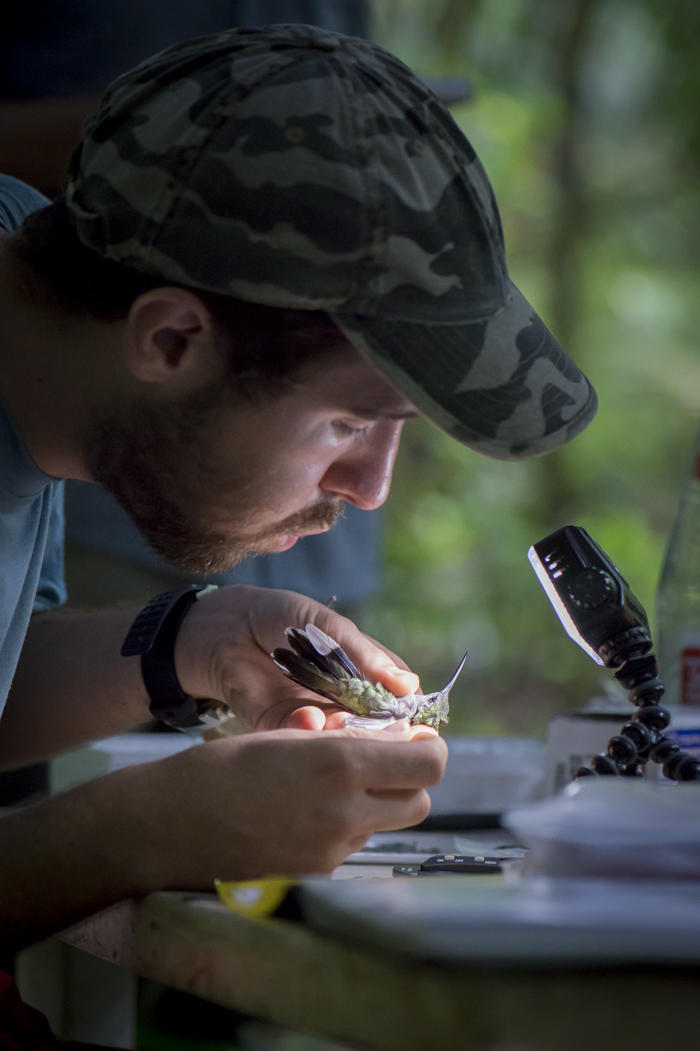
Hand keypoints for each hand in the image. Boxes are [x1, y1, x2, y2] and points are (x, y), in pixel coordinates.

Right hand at [136, 725, 447, 885]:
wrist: (168, 827)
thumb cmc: (222, 767)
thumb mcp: (287, 736)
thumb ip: (343, 741)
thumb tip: (392, 742)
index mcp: (340, 765)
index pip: (429, 765)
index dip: (428, 750)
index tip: (414, 740)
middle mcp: (345, 814)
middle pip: (418, 802)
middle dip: (406, 781)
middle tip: (377, 762)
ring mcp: (332, 853)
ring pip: (383, 826)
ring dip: (372, 806)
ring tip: (324, 787)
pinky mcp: (315, 878)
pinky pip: (350, 848)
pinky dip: (341, 830)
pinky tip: (301, 815)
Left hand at [175, 585, 420, 729]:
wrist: (226, 622)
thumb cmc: (282, 615)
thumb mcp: (329, 625)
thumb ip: (365, 653)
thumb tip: (408, 684)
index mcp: (359, 670)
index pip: (396, 694)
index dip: (406, 706)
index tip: (416, 717)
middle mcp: (340, 698)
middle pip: (371, 722)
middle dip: (378, 728)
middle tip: (384, 728)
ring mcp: (311, 712)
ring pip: (337, 735)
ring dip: (343, 732)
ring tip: (345, 721)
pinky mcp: (278, 724)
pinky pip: (297, 734)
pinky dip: (306, 729)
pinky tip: (311, 718)